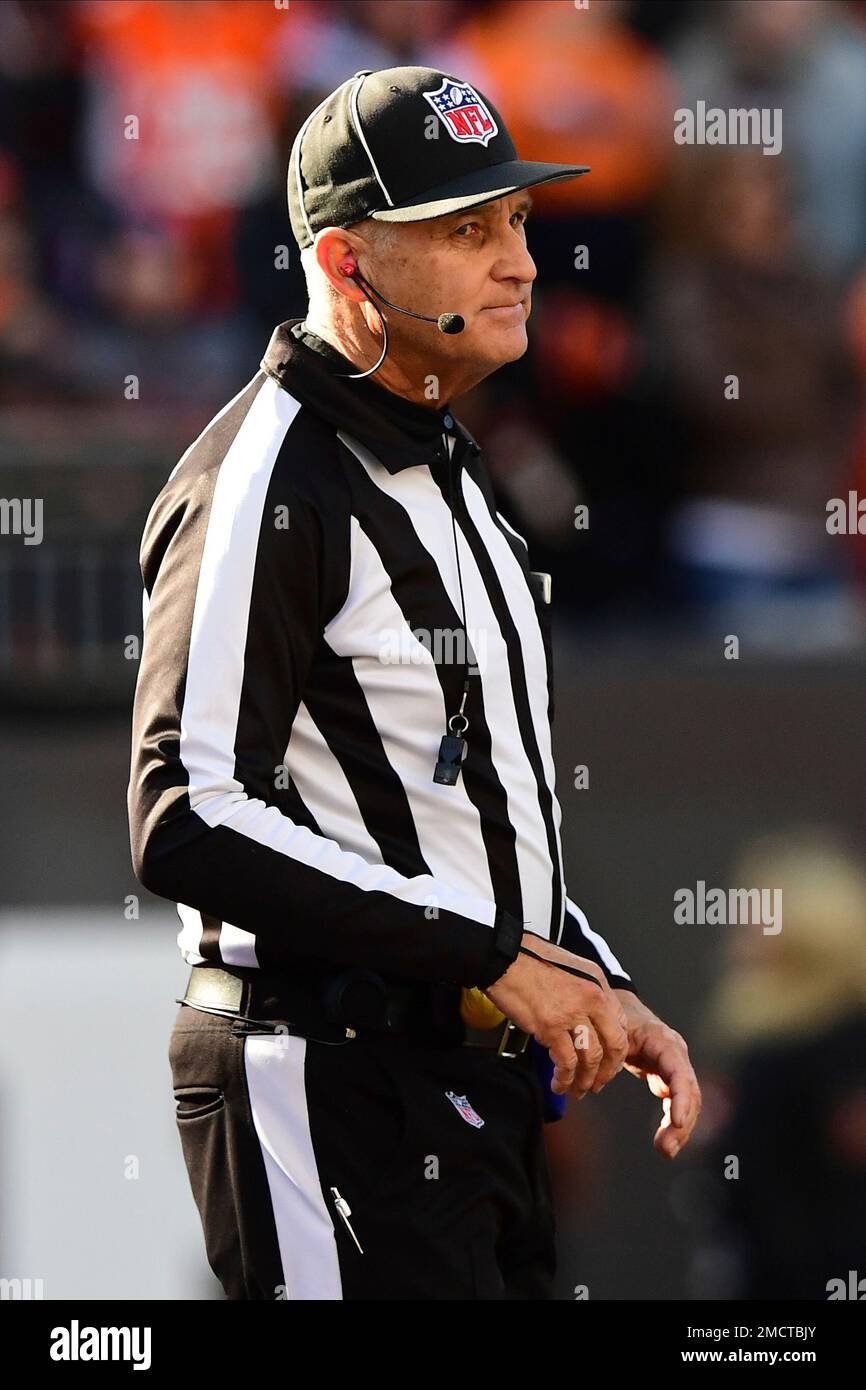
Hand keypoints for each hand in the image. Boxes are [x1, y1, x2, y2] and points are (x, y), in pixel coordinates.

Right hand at [485, 933, 628, 1098]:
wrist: (504, 956)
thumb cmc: (530, 959)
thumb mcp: (571, 967)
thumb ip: (585, 992)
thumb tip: (587, 1019)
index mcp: (598, 984)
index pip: (620, 1024)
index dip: (615, 1049)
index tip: (607, 1062)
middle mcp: (592, 998)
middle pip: (614, 1045)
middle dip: (608, 1072)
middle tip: (598, 1084)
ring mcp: (572, 1013)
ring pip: (591, 1058)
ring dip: (585, 1080)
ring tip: (577, 1090)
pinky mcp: (550, 1026)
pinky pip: (566, 1061)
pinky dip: (564, 1078)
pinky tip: (558, 1084)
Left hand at [613, 989, 701, 1158]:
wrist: (623, 1010)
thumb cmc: (616, 1019)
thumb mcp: (612, 1031)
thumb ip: (609, 1051)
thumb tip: (598, 1073)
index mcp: (664, 1042)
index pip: (679, 1072)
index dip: (681, 1098)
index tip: (675, 1122)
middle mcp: (676, 1055)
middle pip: (689, 1092)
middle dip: (681, 1123)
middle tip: (666, 1149)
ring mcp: (676, 1067)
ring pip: (688, 1102)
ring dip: (680, 1129)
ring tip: (665, 1150)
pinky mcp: (670, 1077)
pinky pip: (678, 1103)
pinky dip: (673, 1123)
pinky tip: (664, 1141)